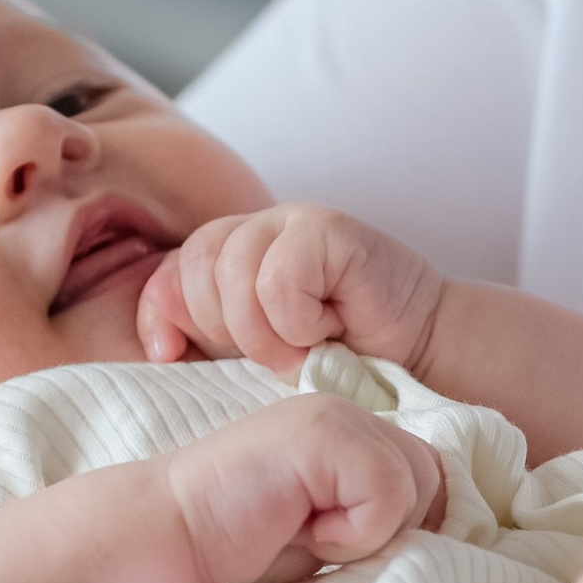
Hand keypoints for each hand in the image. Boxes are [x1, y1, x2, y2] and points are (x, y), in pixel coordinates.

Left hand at [142, 204, 446, 381]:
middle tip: (274, 356)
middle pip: (195, 267)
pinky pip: (278, 278)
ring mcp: (292, 220)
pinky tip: (330, 327)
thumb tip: (161, 346)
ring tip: (304, 349)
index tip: (169, 355)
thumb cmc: (345, 361)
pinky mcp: (327, 226)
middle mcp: (257, 229)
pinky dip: (298, 321)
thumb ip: (211, 343)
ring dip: (265, 333)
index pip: (169, 270)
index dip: (159, 311)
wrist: (423, 355)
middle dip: (224, 329)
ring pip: (234, 273)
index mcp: (232, 256)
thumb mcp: (261, 357)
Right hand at [167, 391, 442, 582]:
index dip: (402, 523)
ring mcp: (336, 415)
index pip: (426, 472)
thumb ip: (376, 513)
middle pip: (432, 476)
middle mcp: (348, 411)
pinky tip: (299, 527)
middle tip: (320, 539)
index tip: (341, 543)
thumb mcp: (327, 528)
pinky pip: (388, 494)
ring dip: (369, 531)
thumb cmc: (240, 542)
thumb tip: (441, 532)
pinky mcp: (324, 434)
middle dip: (391, 528)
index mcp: (349, 430)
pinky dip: (352, 532)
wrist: (168, 534)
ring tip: (307, 531)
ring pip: (416, 484)